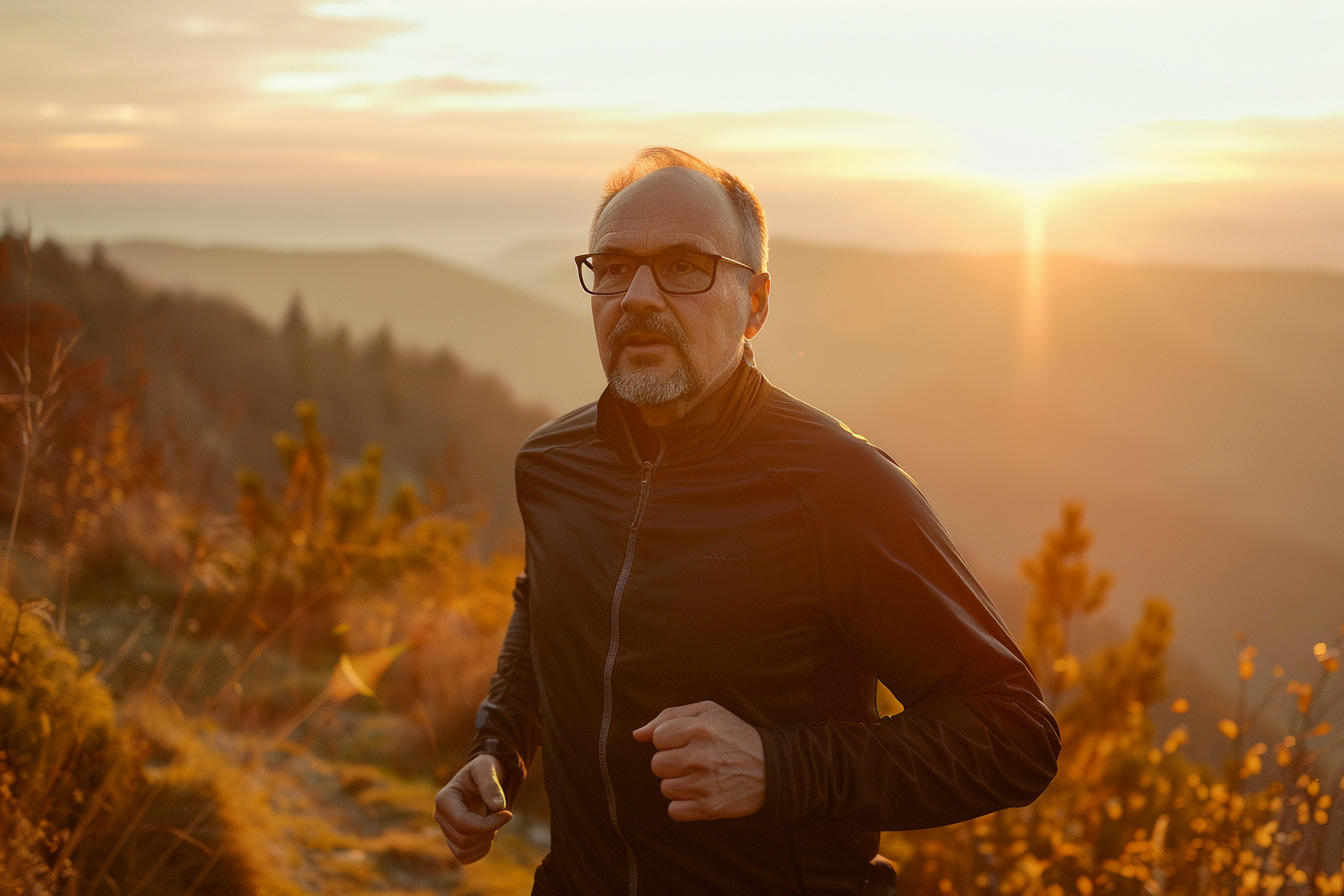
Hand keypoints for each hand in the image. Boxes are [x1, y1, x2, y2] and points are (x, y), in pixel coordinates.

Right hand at [434, 754, 512, 862]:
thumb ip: (491, 784)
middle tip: (501, 816)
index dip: (488, 824)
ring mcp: (445, 830)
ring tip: (493, 823)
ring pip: (462, 852)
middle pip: (463, 840)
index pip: (463, 823)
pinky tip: (489, 834)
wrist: (484, 778)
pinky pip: (465, 857)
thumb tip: (497, 806)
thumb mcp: (488, 769)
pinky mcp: (453, 840)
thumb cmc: (484, 770)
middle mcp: (440, 816)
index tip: (508, 814)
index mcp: (444, 799)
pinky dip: (481, 850)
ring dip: (484, 842)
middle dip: (487, 832)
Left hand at [633, 700, 765, 820]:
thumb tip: (637, 734)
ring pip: (665, 788)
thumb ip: (669, 716)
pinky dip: (684, 806)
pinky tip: (700, 794)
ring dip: (679, 784)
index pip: (657, 738)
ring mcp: (704, 784)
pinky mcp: (710, 808)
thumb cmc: (734, 736)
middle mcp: (700, 756)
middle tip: (693, 761)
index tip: (687, 743)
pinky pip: (674, 811)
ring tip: (700, 777)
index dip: (670, 740)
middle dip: (672, 763)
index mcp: (699, 728)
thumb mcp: (708, 713)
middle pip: (657, 765)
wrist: (772, 767)